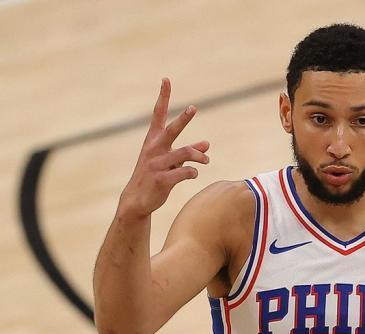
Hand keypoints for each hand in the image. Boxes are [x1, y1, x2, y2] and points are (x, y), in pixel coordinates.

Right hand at [119, 78, 209, 218]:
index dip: (163, 97)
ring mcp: (157, 164)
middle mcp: (154, 149)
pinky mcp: (162, 180)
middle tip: (194, 108)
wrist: (137, 201)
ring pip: (185, 153)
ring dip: (199, 156)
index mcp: (153, 141)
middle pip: (172, 130)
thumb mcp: (170, 161)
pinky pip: (185, 172)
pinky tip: (193, 174)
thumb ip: (188, 152)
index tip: (166, 80)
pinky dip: (193, 172)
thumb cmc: (155, 176)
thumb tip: (207, 144)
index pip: (158, 114)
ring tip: (206, 160)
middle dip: (183, 119)